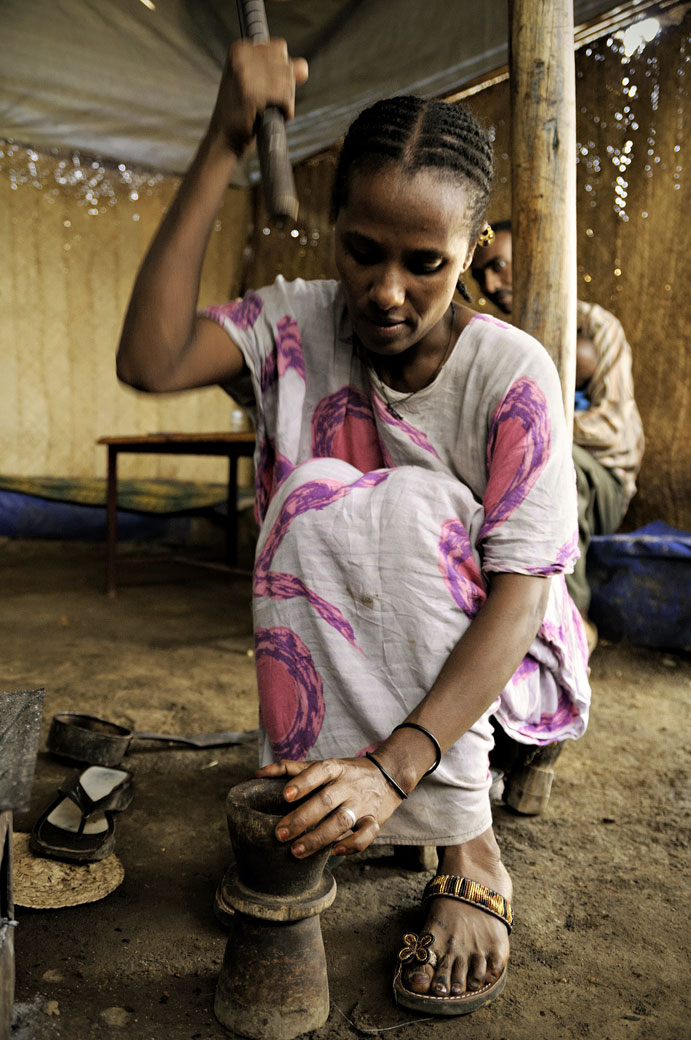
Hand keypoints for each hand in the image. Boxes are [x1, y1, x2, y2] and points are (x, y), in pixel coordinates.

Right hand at [209, 39, 307, 157]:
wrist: (224, 139)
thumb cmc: (241, 114)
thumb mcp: (259, 84)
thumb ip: (282, 72)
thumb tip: (304, 67)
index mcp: (239, 49)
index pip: (280, 48)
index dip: (282, 71)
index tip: (271, 87)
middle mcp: (240, 57)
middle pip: (286, 63)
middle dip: (286, 86)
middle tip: (272, 102)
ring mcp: (244, 74)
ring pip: (287, 80)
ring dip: (286, 99)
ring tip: (273, 109)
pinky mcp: (250, 93)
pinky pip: (284, 96)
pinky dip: (286, 109)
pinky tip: (277, 114)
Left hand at [255, 756, 404, 858]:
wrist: (389, 775)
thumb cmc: (346, 773)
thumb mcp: (324, 765)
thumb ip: (292, 769)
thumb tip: (257, 773)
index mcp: (335, 769)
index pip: (319, 771)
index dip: (302, 783)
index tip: (284, 796)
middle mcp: (348, 785)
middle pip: (325, 801)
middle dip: (302, 819)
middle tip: (280, 834)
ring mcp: (362, 804)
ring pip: (342, 821)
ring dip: (319, 838)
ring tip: (296, 851)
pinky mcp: (375, 820)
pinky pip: (366, 835)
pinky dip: (351, 844)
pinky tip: (334, 852)